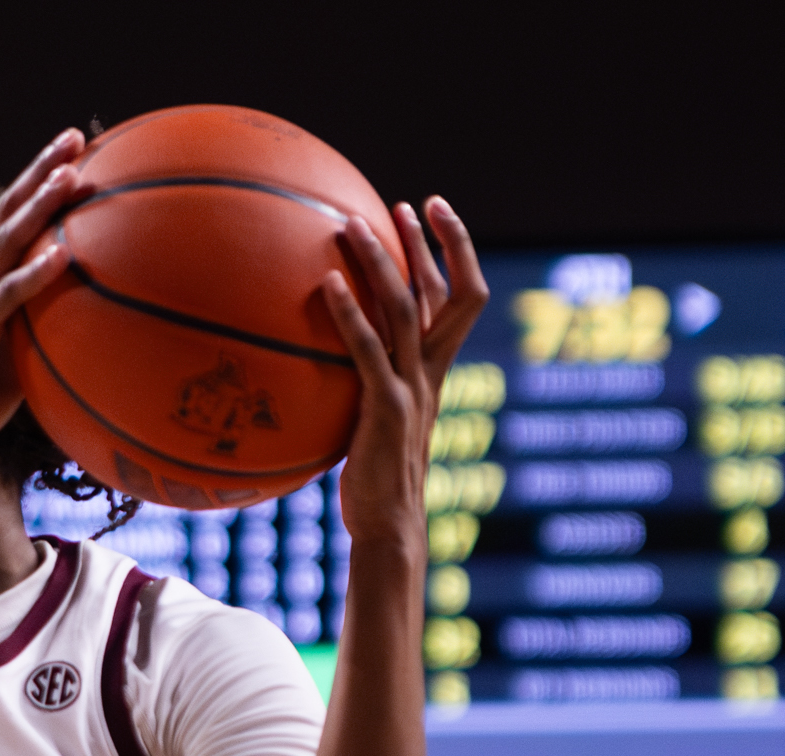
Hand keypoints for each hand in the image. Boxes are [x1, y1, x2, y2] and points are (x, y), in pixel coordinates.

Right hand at [0, 129, 86, 464]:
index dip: (37, 183)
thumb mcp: (17, 359)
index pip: (10, 220)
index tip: (72, 152)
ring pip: (6, 242)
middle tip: (74, 137)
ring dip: (38, 206)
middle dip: (40, 170)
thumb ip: (44, 332)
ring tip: (69, 175)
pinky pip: (7, 298)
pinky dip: (34, 274)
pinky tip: (62, 255)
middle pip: (7, 212)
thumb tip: (92, 327)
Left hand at [323, 199, 488, 546]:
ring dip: (382, 261)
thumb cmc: (372, 477)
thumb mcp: (373, 419)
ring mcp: (411, 388)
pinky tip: (326, 283)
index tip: (433, 212)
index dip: (456, 252)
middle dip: (434, 243)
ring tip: (353, 223)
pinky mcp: (385, 407)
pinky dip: (350, 313)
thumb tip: (322, 356)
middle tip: (409, 202)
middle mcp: (431, 372)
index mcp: (435, 370)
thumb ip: (364, 383)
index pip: (462, 297)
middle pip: (447, 292)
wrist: (389, 524)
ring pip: (407, 308)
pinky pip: (367, 349)